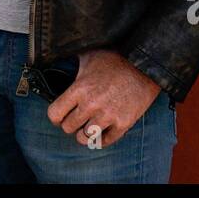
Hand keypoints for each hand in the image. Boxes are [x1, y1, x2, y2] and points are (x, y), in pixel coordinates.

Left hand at [47, 48, 161, 147]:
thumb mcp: (88, 56)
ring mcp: (108, 116)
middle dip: (70, 124)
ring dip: (84, 133)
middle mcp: (91, 105)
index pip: (54, 114)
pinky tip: (101, 131)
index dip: (55, 116)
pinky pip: (105, 141)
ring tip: (87, 126)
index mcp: (79, 89)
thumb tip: (56, 58)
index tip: (60, 114)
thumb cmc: (115, 59)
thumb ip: (71, 62)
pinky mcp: (124, 123)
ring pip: (84, 138)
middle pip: (68, 128)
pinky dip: (101, 139)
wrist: (144, 65)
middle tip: (75, 119)